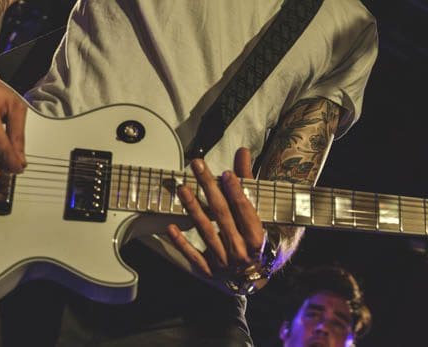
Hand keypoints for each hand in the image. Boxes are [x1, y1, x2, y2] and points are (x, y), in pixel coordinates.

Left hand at [165, 147, 268, 292]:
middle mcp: (240, 252)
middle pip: (222, 216)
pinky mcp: (208, 271)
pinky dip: (181, 242)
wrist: (252, 275)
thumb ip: (247, 181)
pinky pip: (193, 256)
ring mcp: (223, 263)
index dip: (236, 192)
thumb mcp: (257, 210)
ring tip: (182, 189)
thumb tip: (242, 152)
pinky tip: (171, 227)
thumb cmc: (254, 236)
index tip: (226, 174)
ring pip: (206, 232)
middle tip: (197, 167)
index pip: (245, 211)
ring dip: (193, 209)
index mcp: (257, 238)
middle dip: (209, 188)